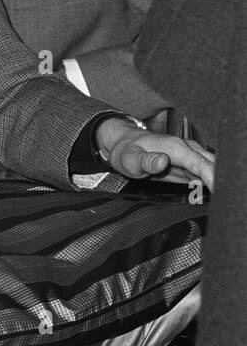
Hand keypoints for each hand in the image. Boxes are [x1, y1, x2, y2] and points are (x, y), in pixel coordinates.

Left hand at [95, 117, 215, 191]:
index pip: (202, 163)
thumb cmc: (126, 151)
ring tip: (219, 201)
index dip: (213, 177)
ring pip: (212, 169)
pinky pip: (205, 174)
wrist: (123, 145)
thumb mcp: (130, 159)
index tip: (220, 191)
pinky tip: (211, 196)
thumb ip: (146, 161)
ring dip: (218, 183)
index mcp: (176, 147)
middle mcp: (187, 150)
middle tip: (223, 201)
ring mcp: (189, 157)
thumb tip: (162, 161)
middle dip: (221, 181)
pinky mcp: (189, 165)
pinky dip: (211, 184)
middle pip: (213, 165)